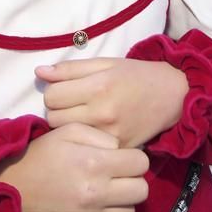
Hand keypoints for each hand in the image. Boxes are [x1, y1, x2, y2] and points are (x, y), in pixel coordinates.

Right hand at [0, 122, 148, 211]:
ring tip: (109, 192)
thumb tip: (121, 149)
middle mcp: (95, 191)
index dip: (134, 158)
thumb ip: (101, 136)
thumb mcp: (70, 131)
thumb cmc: (43, 154)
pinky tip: (102, 206)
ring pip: (130, 211)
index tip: (123, 158)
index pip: (140, 163)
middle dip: (133, 180)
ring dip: (124, 201)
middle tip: (119, 176)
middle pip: (140, 189)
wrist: (13, 185)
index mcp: (94, 163)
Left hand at [37, 58, 188, 148]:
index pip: (51, 96)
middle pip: (53, 117)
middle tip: (74, 104)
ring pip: (65, 134)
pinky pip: (86, 146)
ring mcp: (109, 134)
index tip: (67, 90)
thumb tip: (39, 72)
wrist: (173, 95)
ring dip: (68, 125)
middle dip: (59, 109)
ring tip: (82, 116)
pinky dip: (85, 139)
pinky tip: (94, 130)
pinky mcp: (116, 148)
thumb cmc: (137, 75)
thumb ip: (70, 69)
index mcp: (98, 87)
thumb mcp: (106, 63)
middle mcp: (102, 112)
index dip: (55, 91)